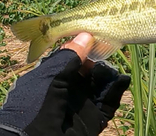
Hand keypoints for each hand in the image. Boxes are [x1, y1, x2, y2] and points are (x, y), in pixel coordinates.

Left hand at [0, 33, 130, 135]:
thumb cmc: (33, 105)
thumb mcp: (49, 76)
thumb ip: (69, 57)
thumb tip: (86, 35)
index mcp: (52, 78)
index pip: (73, 59)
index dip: (84, 48)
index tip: (96, 37)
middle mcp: (68, 90)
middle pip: (90, 71)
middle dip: (100, 60)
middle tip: (108, 50)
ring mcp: (82, 105)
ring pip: (102, 85)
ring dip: (109, 75)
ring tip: (112, 69)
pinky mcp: (94, 120)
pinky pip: (109, 103)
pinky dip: (117, 91)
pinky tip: (122, 80)